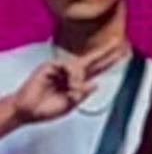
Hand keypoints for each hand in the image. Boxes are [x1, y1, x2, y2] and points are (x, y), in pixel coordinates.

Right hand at [8, 40, 127, 127]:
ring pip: (80, 67)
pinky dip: (71, 78)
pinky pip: (69, 67)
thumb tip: (95, 84)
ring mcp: (61, 68)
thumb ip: (82, 95)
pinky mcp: (51, 65)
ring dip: (78, 80)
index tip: (122, 53)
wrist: (26, 111)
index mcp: (78, 82)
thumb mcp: (70, 105)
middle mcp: (71, 73)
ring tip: (71, 91)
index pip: (97, 69)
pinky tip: (68, 86)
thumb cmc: (46, 109)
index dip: (109, 62)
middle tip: (120, 42)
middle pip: (92, 59)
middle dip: (106, 51)